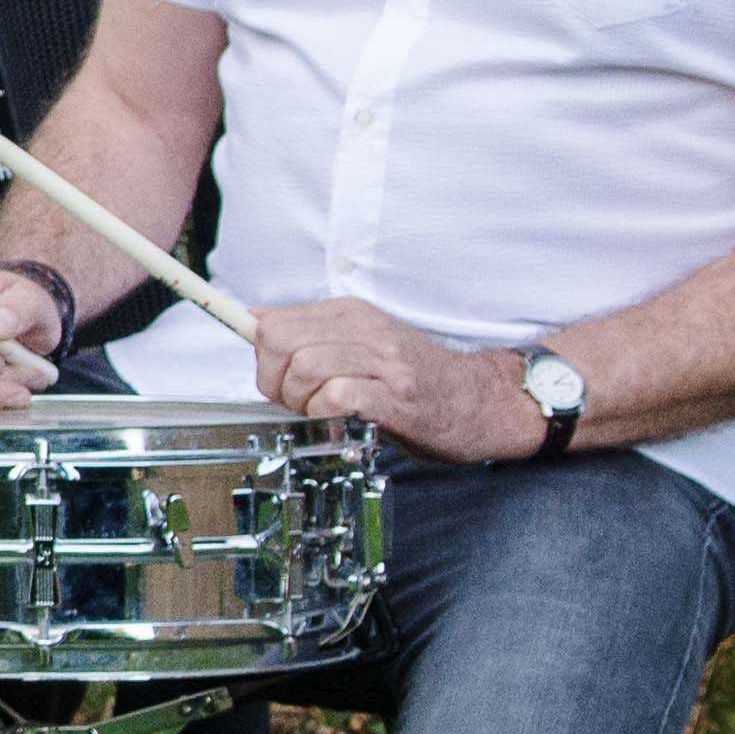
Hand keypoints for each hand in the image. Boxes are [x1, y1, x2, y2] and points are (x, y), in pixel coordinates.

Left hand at [249, 297, 540, 459]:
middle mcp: (366, 330)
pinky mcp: (397, 396)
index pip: (272, 324)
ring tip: (319, 412)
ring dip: (299, 399)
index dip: (261, 359)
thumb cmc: (412, 379)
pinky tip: (339, 419)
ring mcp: (384, 362)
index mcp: (351, 314)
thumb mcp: (360, 343)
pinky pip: (337, 396)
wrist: (480, 402)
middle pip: (280, 343)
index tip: (274, 380)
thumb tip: (255, 320)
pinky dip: (325, 413)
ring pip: (304, 367)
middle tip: (294, 402)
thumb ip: (311, 333)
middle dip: (273, 381)